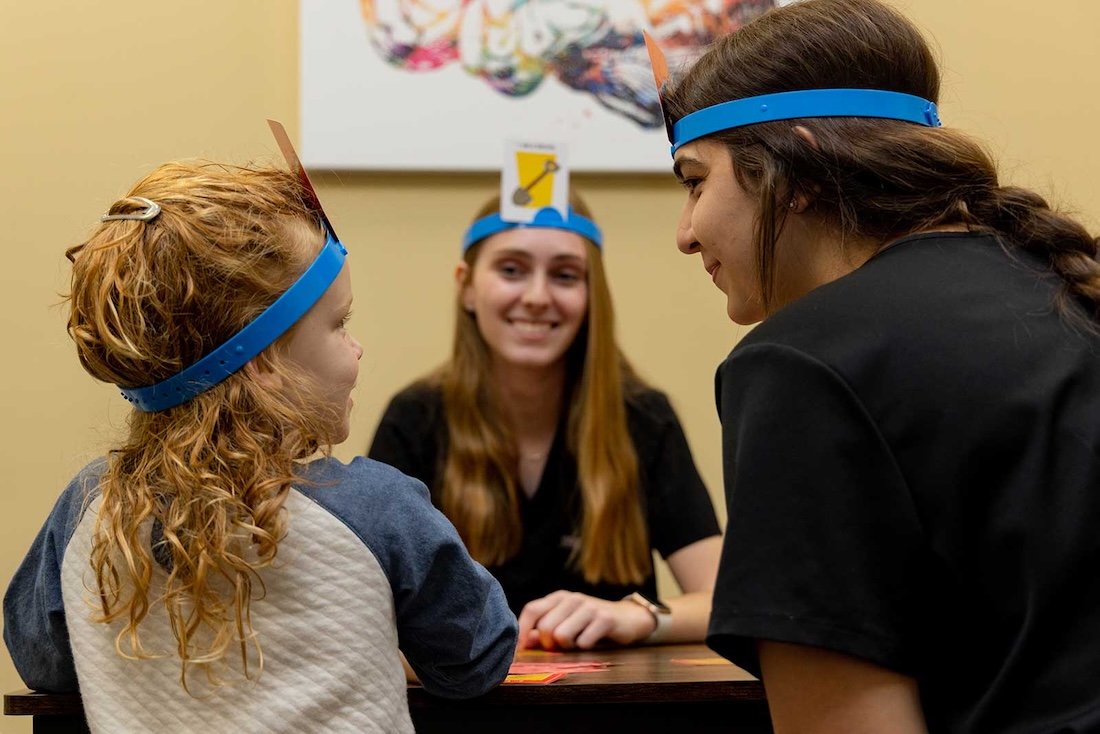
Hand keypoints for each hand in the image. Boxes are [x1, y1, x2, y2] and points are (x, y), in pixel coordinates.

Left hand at [517, 590, 657, 649]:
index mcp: (559, 597)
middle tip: (562, 646)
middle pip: (545, 627)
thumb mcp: (567, 622)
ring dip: (568, 647)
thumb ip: (545, 630)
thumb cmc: (591, 622)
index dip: (522, 630)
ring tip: (577, 642)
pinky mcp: (604, 619)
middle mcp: (572, 598)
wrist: (628, 617)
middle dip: (550, 644)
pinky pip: (583, 642)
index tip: (519, 650)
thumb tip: (524, 642)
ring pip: (561, 635)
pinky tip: (592, 641)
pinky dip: (584, 648)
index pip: (532, 610)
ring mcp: (589, 607)